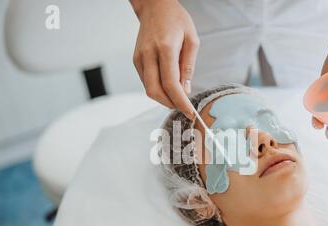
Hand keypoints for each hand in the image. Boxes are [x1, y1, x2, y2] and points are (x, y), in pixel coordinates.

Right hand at [131, 0, 198, 117]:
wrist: (154, 6)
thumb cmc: (176, 20)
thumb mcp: (192, 39)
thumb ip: (188, 66)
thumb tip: (186, 90)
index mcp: (165, 48)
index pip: (171, 84)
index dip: (180, 102)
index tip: (190, 112)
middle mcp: (148, 54)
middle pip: (155, 91)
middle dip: (170, 103)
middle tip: (183, 107)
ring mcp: (139, 58)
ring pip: (149, 89)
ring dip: (163, 98)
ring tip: (177, 97)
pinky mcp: (136, 60)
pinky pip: (146, 82)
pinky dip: (157, 89)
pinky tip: (167, 86)